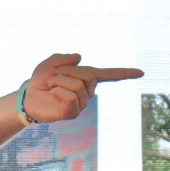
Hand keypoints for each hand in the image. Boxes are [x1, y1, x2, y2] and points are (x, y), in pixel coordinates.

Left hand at [21, 53, 144, 123]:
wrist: (28, 97)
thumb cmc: (41, 80)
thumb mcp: (50, 63)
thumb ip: (64, 58)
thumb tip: (80, 57)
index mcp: (86, 78)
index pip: (108, 75)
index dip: (125, 73)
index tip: (141, 73)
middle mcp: (88, 91)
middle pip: (88, 75)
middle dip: (68, 71)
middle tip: (54, 76)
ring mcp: (81, 104)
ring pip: (77, 86)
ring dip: (59, 81)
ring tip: (51, 86)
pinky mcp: (73, 113)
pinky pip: (71, 97)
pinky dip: (59, 92)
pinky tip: (53, 95)